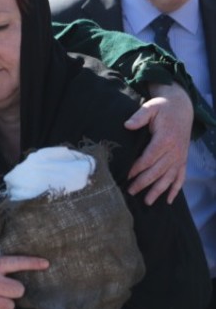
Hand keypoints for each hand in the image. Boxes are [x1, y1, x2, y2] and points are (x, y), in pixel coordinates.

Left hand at [124, 82, 190, 204]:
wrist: (181, 107)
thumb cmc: (162, 108)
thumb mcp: (150, 107)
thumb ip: (139, 116)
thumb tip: (127, 125)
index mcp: (165, 139)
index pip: (149, 158)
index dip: (137, 168)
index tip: (126, 175)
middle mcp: (175, 150)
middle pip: (158, 171)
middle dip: (144, 182)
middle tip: (130, 191)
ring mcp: (180, 156)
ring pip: (169, 177)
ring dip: (158, 190)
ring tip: (147, 201)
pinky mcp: (183, 159)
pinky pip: (181, 177)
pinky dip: (175, 189)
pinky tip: (168, 200)